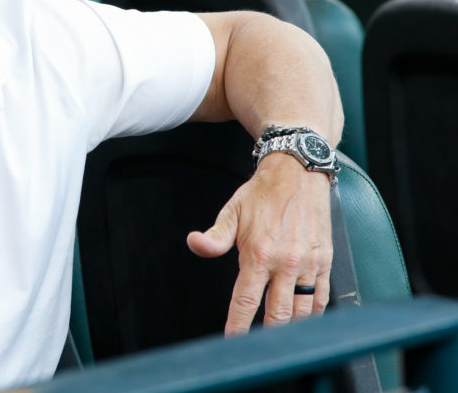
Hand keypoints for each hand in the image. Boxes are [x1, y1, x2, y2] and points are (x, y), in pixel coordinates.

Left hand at [185, 153, 333, 334]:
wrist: (297, 173)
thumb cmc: (261, 194)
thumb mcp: (231, 212)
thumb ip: (215, 237)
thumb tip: (194, 243)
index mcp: (259, 254)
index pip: (246, 300)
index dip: (239, 325)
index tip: (233, 341)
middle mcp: (286, 263)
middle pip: (278, 314)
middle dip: (268, 335)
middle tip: (258, 347)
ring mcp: (308, 264)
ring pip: (303, 311)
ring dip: (292, 328)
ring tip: (280, 338)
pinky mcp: (325, 261)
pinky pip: (321, 297)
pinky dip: (313, 313)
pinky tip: (304, 320)